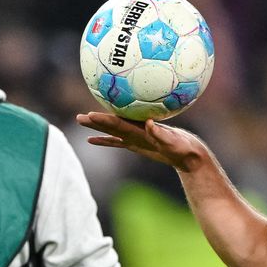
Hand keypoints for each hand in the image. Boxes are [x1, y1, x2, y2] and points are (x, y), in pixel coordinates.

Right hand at [75, 112, 202, 170]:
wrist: (187, 151)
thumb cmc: (183, 146)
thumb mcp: (173, 142)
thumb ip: (161, 134)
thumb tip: (150, 123)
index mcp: (141, 127)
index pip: (120, 122)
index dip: (106, 119)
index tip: (92, 115)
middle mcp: (135, 129)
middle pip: (111, 124)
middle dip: (95, 121)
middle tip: (79, 117)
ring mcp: (134, 136)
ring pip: (111, 131)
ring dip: (96, 128)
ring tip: (80, 121)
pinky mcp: (134, 144)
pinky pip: (116, 142)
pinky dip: (104, 140)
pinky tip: (91, 140)